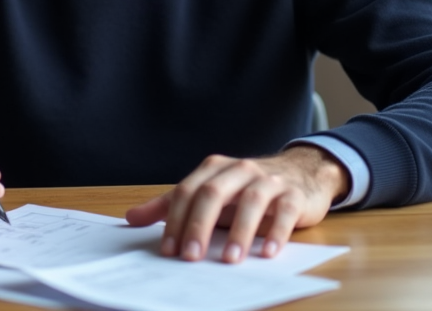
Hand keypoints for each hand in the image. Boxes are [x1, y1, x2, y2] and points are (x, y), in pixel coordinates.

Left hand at [124, 145, 348, 263]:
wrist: (300, 173)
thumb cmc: (245, 189)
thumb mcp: (208, 193)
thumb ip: (170, 205)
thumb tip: (131, 218)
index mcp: (213, 169)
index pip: (187, 192)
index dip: (176, 220)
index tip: (169, 250)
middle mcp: (239, 170)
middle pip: (213, 193)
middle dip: (199, 226)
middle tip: (190, 257)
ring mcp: (268, 180)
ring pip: (251, 200)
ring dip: (239, 232)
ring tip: (228, 260)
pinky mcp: (293, 195)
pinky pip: (284, 211)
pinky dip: (275, 232)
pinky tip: (266, 253)